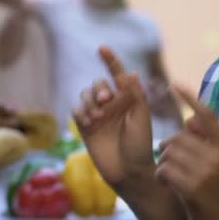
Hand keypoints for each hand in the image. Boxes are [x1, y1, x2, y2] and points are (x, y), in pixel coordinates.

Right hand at [73, 46, 154, 190]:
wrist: (128, 171)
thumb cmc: (140, 145)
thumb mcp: (142, 118)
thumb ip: (135, 95)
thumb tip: (131, 72)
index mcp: (127, 99)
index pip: (117, 74)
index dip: (110, 60)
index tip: (101, 48)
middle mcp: (111, 104)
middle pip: (97, 84)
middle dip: (99, 88)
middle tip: (105, 101)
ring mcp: (97, 115)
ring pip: (84, 95)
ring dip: (89, 101)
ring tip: (97, 117)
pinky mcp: (85, 127)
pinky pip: (76, 110)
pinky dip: (80, 112)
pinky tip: (89, 122)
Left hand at [156, 86, 218, 219]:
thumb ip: (205, 142)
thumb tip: (189, 117)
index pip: (206, 115)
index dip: (189, 98)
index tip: (175, 84)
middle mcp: (217, 156)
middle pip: (177, 138)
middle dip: (167, 149)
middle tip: (169, 163)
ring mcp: (205, 172)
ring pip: (167, 153)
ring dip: (162, 164)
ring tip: (170, 176)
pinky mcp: (192, 187)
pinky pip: (164, 170)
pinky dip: (161, 177)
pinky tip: (168, 185)